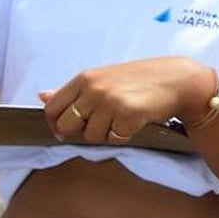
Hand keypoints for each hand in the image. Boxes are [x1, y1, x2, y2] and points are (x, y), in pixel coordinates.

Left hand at [40, 56, 214, 144]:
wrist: (177, 80)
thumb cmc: (140, 79)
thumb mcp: (104, 78)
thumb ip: (73, 90)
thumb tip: (41, 96)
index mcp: (85, 78)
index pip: (52, 108)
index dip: (55, 124)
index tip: (66, 130)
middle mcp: (94, 89)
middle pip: (67, 126)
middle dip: (81, 132)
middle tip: (102, 124)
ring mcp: (110, 102)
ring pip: (91, 136)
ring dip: (106, 134)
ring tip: (122, 119)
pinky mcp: (127, 115)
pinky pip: (114, 139)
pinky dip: (124, 135)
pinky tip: (135, 122)